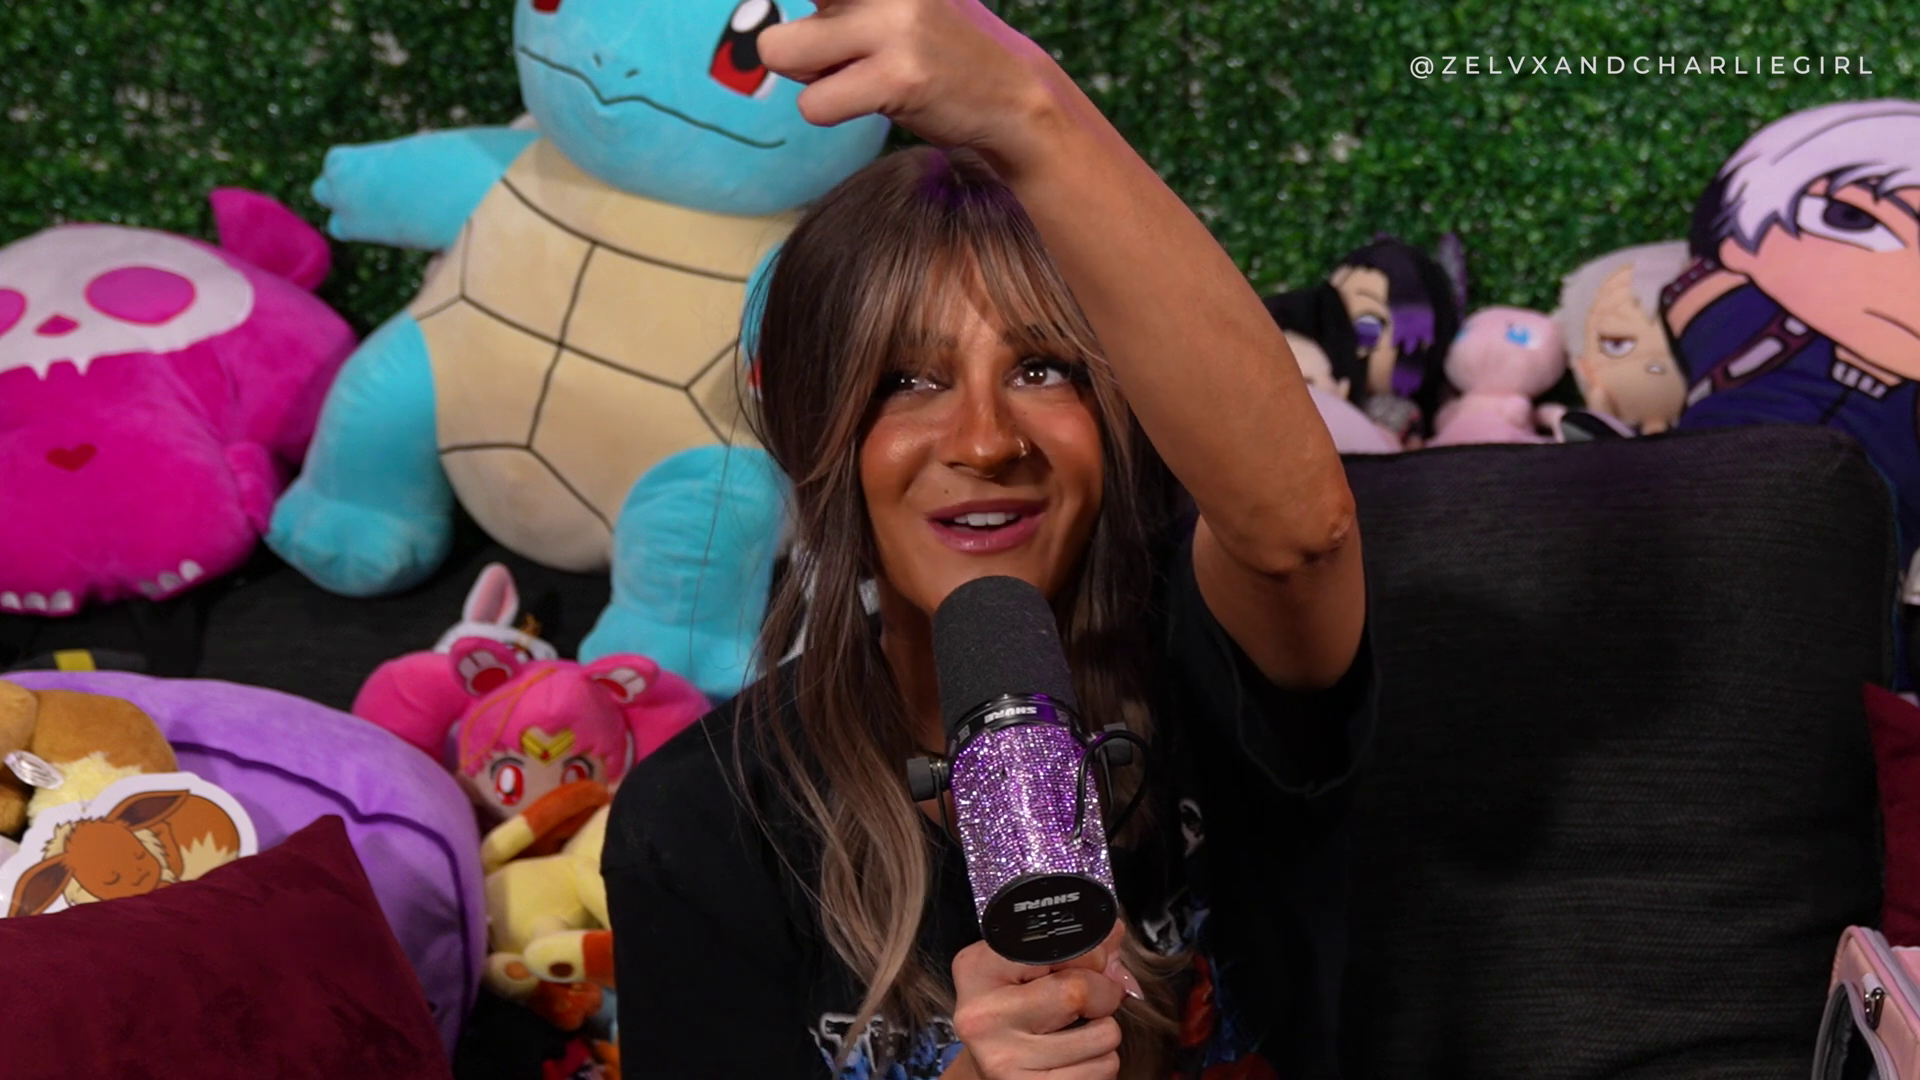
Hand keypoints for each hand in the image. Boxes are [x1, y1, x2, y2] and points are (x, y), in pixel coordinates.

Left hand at [756, 0, 1068, 165]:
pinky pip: (814, 104)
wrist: (1015, 93)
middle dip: (796, 46)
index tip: (821, 47)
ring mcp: (894, 25)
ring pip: (779, 52)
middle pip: (775, 20)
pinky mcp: (900, 76)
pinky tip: (874, 100)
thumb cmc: (941, 48)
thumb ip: (839, 1)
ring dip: (809, 77)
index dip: (809, 14)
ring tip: (857, 76)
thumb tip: (769, 33)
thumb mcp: (896, 1)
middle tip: (843, 56)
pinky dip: (831, 111)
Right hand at [942, 921, 1142, 1079]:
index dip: (1089, 957)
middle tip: (1087, 1003)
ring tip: (1074, 1034)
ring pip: (1103, 1035)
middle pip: (1079, 991)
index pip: (1058, 946)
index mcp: (979, 969)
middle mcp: (985, 1014)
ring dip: (1103, 1034)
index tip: (1087, 966)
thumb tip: (1114, 935)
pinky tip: (1071, 1061)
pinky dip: (1099, 1064)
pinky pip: (1101, 1069)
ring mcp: (1005, 1059)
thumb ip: (1073, 948)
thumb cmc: (1011, 1012)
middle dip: (1102, 994)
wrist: (984, 1072)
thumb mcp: (1025, 969)